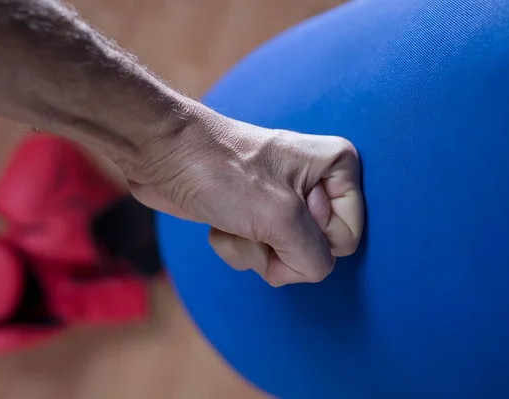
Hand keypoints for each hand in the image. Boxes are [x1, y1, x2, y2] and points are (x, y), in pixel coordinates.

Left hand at [118, 112, 363, 286]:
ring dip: (252, 249)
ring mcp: (286, 200)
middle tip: (255, 218)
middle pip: (317, 251)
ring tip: (234, 217)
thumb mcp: (279, 217)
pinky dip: (236, 246)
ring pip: (286, 258)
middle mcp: (316, 182)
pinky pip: (261, 254)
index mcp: (337, 168)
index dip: (310, 241)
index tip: (281, 217)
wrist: (162, 155)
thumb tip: (308, 272)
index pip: (346, 238)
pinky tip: (220, 221)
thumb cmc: (220, 170)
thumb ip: (313, 256)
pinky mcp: (257, 215)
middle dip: (278, 248)